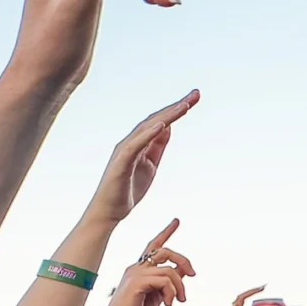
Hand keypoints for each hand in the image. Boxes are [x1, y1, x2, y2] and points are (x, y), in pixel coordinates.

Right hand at [87, 91, 200, 225]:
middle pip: (156, 119)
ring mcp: (124, 150)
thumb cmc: (128, 189)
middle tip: (196, 94)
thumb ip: (157, 146)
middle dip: (177, 106)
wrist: (109, 211)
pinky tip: (163, 125)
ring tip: (185, 106)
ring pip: (147, 128)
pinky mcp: (121, 162)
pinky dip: (148, 133)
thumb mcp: (151, 165)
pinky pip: (136, 144)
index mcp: (138, 143)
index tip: (195, 98)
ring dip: (167, 115)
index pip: (160, 121)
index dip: (177, 109)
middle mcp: (130, 141)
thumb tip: (168, 127)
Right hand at [102, 220, 193, 305]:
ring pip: (169, 269)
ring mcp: (136, 273)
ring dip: (180, 286)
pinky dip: (171, 292)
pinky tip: (168, 304)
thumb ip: (169, 281)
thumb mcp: (158, 294)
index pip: (154, 245)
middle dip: (183, 260)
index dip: (166, 232)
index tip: (176, 221)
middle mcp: (136, 267)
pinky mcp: (137, 281)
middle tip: (192, 274)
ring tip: (178, 300)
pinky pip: (165, 280)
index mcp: (140, 269)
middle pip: (165, 251)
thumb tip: (183, 271)